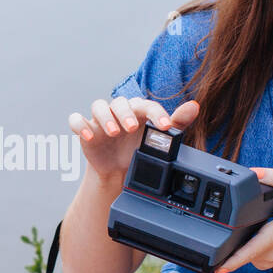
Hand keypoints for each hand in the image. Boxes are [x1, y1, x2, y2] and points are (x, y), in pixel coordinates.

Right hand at [68, 96, 199, 181]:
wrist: (119, 171)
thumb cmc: (140, 149)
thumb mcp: (160, 140)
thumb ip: (177, 123)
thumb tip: (195, 106)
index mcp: (139, 111)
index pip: (147, 105)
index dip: (156, 113)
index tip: (164, 126)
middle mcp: (119, 112)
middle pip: (119, 102)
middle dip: (125, 114)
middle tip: (131, 128)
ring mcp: (101, 120)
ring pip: (98, 106)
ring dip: (105, 117)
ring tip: (113, 132)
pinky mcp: (86, 129)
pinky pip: (77, 120)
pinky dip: (80, 125)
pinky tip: (88, 136)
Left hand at [213, 165, 272, 272]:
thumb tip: (254, 173)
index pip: (248, 252)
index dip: (232, 261)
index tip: (217, 268)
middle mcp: (270, 253)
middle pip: (239, 248)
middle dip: (231, 238)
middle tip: (238, 224)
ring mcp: (268, 261)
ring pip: (243, 251)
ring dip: (242, 240)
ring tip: (255, 227)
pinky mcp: (266, 264)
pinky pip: (249, 255)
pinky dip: (248, 245)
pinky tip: (257, 235)